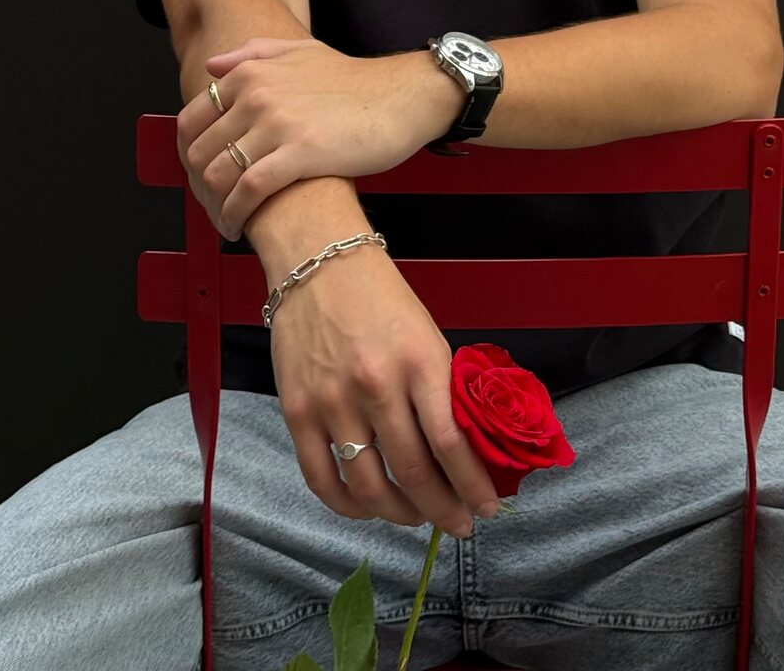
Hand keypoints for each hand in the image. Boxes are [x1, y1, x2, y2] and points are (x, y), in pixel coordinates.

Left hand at [179, 37, 434, 241]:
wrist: (401, 97)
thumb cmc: (354, 81)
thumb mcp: (301, 52)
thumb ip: (254, 54)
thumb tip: (212, 67)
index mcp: (251, 73)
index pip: (191, 121)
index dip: (190, 156)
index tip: (200, 179)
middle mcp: (256, 94)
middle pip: (201, 152)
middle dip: (200, 188)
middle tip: (214, 207)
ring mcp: (277, 122)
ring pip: (219, 174)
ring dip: (215, 206)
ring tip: (226, 221)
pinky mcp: (300, 152)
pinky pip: (249, 190)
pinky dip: (236, 213)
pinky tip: (240, 227)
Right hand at [271, 240, 501, 538]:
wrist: (319, 261)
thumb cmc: (382, 298)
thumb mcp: (427, 336)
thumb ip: (441, 392)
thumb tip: (463, 453)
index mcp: (419, 361)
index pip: (452, 443)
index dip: (472, 485)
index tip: (486, 508)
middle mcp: (376, 385)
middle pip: (414, 473)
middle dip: (441, 509)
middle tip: (457, 523)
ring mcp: (333, 401)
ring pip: (369, 486)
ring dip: (398, 513)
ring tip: (415, 516)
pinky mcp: (297, 411)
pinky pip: (322, 480)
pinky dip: (348, 505)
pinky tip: (367, 507)